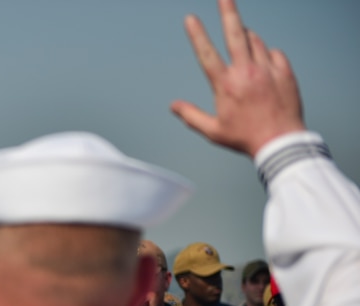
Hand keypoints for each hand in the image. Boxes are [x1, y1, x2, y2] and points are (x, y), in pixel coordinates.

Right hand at [171, 0, 304, 156]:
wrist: (280, 141)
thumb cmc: (244, 138)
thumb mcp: (213, 131)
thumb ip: (191, 115)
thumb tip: (173, 105)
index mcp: (225, 85)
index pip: (206, 53)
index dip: (197, 34)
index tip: (190, 18)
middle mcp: (246, 72)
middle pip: (235, 34)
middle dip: (228, 12)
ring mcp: (267, 70)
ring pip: (256, 42)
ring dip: (247, 39)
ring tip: (243, 43)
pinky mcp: (284, 73)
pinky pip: (274, 53)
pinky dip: (267, 54)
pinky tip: (264, 63)